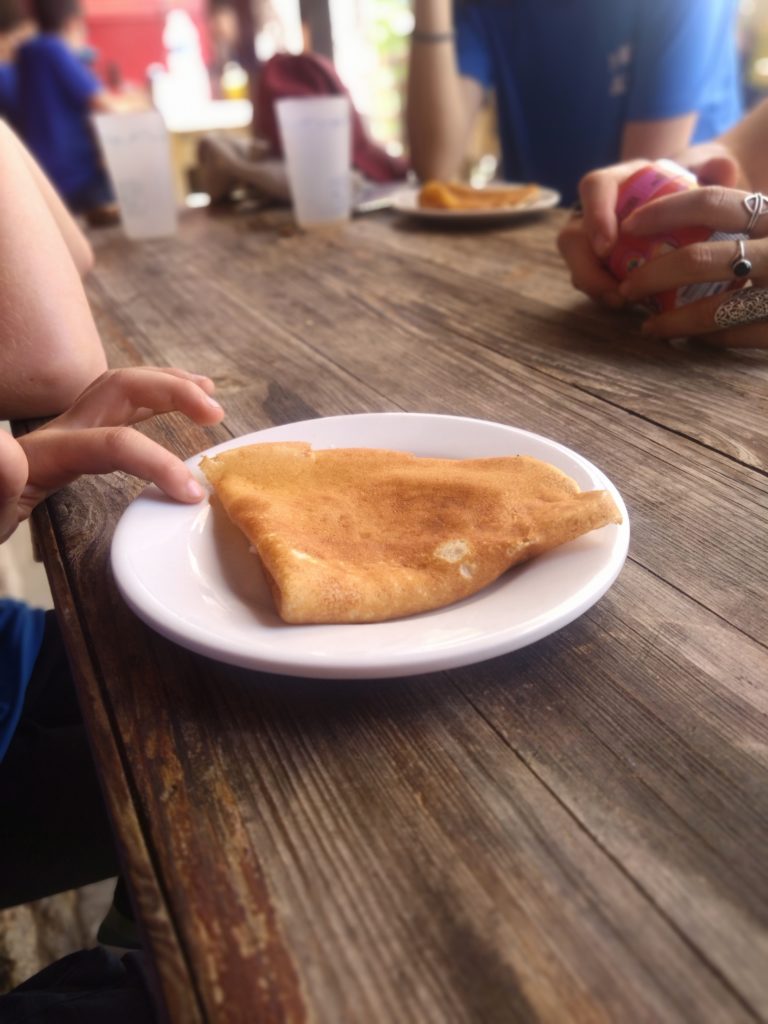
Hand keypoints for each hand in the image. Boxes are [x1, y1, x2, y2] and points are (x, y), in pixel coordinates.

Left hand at [6, 367, 224, 535]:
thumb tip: (9, 451)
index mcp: (45, 453)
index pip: (112, 442)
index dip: (155, 461)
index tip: (192, 492)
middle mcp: (59, 431)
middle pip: (120, 388)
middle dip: (172, 391)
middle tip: (216, 414)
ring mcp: (66, 431)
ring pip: (120, 388)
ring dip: (168, 384)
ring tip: (208, 392)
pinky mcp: (71, 440)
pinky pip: (116, 407)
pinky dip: (151, 399)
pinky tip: (173, 407)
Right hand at [556, 153, 743, 310]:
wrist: (691, 210)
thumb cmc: (694, 187)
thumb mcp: (706, 172)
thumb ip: (714, 167)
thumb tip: (724, 170)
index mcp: (620, 181)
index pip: (594, 187)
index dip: (595, 215)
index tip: (608, 245)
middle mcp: (600, 211)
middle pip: (572, 236)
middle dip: (586, 266)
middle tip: (613, 288)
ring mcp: (595, 241)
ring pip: (577, 264)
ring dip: (595, 287)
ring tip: (622, 302)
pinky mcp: (601, 267)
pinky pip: (592, 282)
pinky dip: (605, 295)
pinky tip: (627, 305)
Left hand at [615, 186, 767, 347]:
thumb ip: (743, 214)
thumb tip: (675, 207)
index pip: (711, 202)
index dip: (663, 212)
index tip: (628, 226)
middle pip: (700, 258)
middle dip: (651, 276)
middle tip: (626, 290)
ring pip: (715, 308)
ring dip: (671, 320)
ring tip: (647, 327)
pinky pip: (737, 336)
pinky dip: (708, 339)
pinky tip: (690, 340)